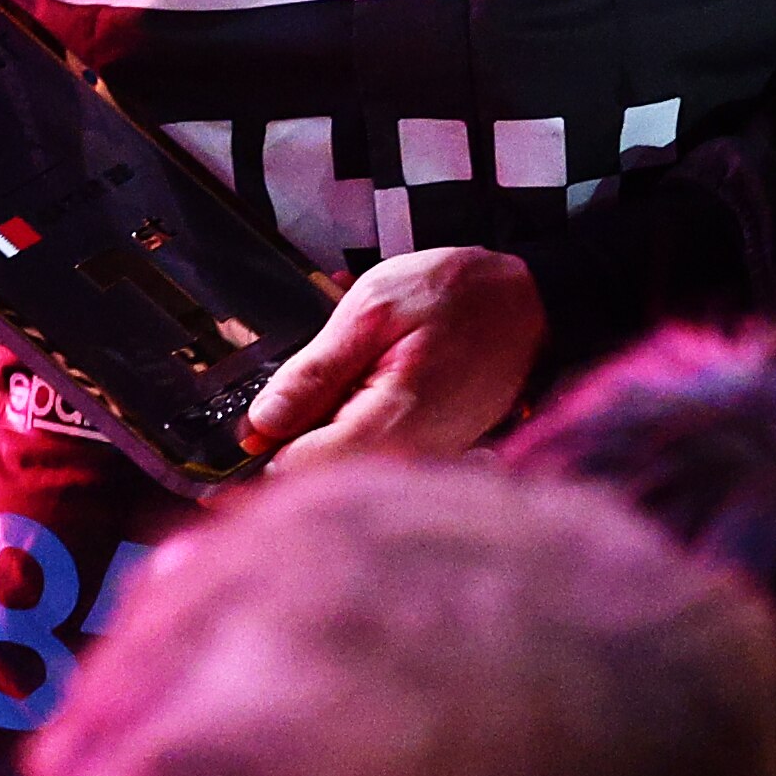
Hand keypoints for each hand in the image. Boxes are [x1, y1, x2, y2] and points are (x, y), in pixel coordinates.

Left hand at [242, 245, 543, 470]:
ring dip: (324, 441)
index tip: (241, 439)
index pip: (306, 472)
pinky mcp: (436, 460)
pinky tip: (360, 400)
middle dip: (292, 450)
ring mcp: (429, 464)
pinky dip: (354, 435)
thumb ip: (316, 371)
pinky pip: (378, 462)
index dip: (264, 456)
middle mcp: (415, 458)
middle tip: (288, 408)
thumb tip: (262, 425)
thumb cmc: (456, 293)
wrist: (533, 301)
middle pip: (325, 481)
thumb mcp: (372, 309)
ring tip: (337, 391)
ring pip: (350, 473)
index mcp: (395, 420)